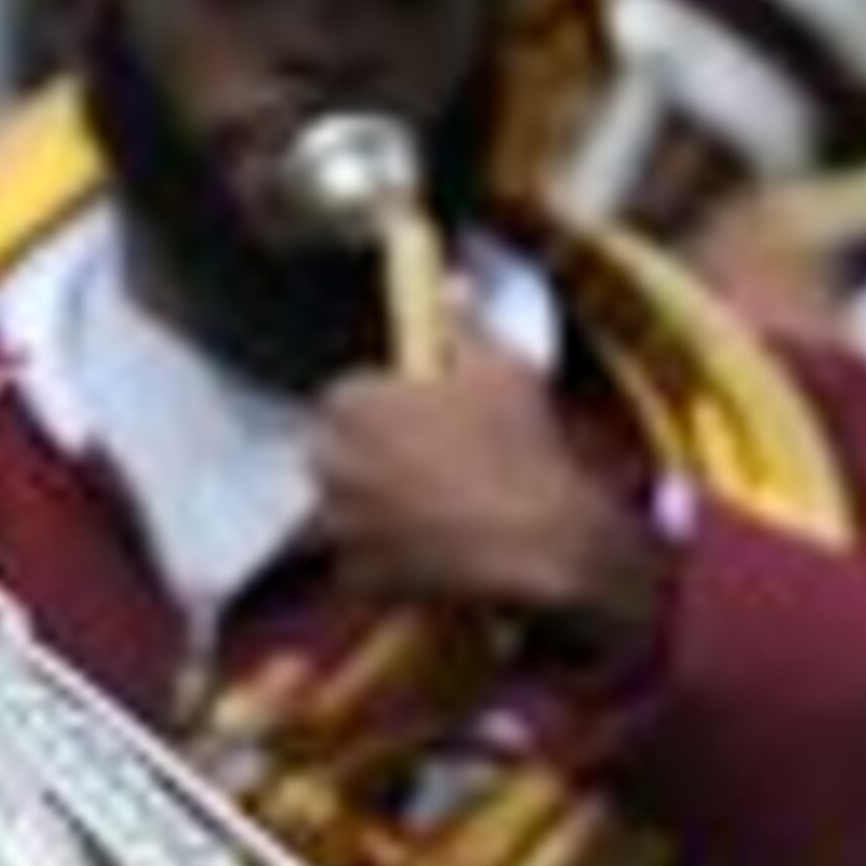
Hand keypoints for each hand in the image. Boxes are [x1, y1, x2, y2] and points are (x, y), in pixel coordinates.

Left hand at [308, 331, 667, 658]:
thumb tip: (453, 287)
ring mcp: (336, 524)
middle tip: (426, 466)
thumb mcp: (500, 367)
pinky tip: (430, 552)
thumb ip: (464, 326)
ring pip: (340, 511)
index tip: (415, 418)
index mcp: (350, 403)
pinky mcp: (353, 578)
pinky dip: (383, 562)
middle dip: (367, 457)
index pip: (343, 397)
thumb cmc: (519, 446)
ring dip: (370, 509)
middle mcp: (328, 463)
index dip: (380, 408)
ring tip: (430, 512)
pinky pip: (357, 565)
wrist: (537, 540)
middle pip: (332, 454)